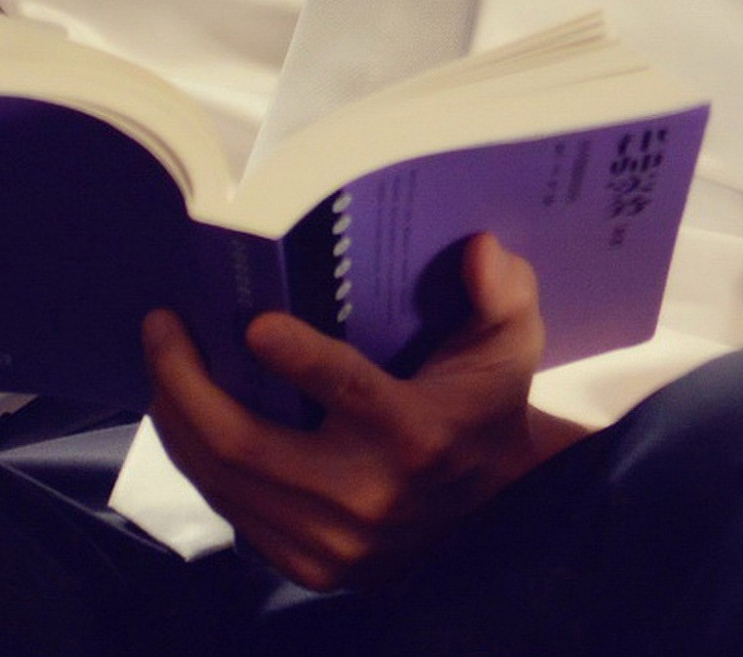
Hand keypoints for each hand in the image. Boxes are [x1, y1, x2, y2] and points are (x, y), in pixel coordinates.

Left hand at [143, 232, 584, 590]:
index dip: (296, 358)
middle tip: (163, 326)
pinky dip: (198, 458)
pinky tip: (186, 416)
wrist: (494, 506)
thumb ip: (502, 291)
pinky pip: (231, 508)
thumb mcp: (511, 342)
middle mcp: (367, 493)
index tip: (252, 322)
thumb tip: (479, 247)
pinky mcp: (306, 564)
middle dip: (188, 383)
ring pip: (225, 479)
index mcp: (418, 432)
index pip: (348, 391)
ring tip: (162, 362)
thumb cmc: (488, 406)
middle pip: (248, 444)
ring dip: (179, 418)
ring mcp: (330, 539)